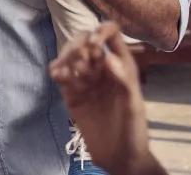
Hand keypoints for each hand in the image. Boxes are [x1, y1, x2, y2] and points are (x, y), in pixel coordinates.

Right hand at [50, 22, 162, 174]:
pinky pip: (62, 75)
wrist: (119, 158)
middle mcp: (102, 68)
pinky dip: (57, 70)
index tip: (94, 46)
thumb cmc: (134, 131)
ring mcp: (86, 80)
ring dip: (66, 58)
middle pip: (85, 41)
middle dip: (78, 46)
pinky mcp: (72, 93)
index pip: (111, 34)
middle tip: (78, 62)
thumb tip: (107, 57)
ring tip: (65, 73)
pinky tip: (57, 76)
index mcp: (121, 65)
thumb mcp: (134, 106)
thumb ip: (123, 80)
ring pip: (71, 56)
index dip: (101, 32)